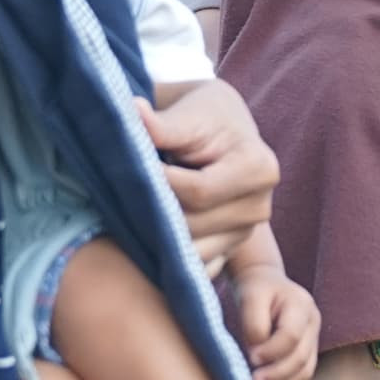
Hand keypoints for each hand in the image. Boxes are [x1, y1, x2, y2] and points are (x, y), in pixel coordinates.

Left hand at [143, 80, 277, 271]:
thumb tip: (133, 111)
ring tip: (127, 214)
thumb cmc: (207, 119)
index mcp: (260, 169)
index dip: (159, 183)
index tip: (128, 168)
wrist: (222, 135)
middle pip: (194, 225)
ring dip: (155, 239)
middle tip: (119, 194)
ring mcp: (246, 235)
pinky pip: (193, 269)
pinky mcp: (229, 252)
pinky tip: (144, 239)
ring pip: (191, 253)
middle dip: (153, 212)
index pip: (198, 191)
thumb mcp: (189, 115)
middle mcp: (260, 208)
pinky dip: (167, 261)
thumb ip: (161, 124)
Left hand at [227, 265, 320, 379]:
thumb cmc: (255, 290)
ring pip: (306, 370)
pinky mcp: (308, 350)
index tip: (251, 357)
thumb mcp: (249, 298)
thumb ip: (254, 324)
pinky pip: (303, 374)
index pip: (291, 336)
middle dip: (277, 373)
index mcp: (301, 304)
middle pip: (301, 357)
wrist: (265, 283)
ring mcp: (313, 337)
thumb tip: (257, 355)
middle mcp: (313, 321)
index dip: (271, 351)